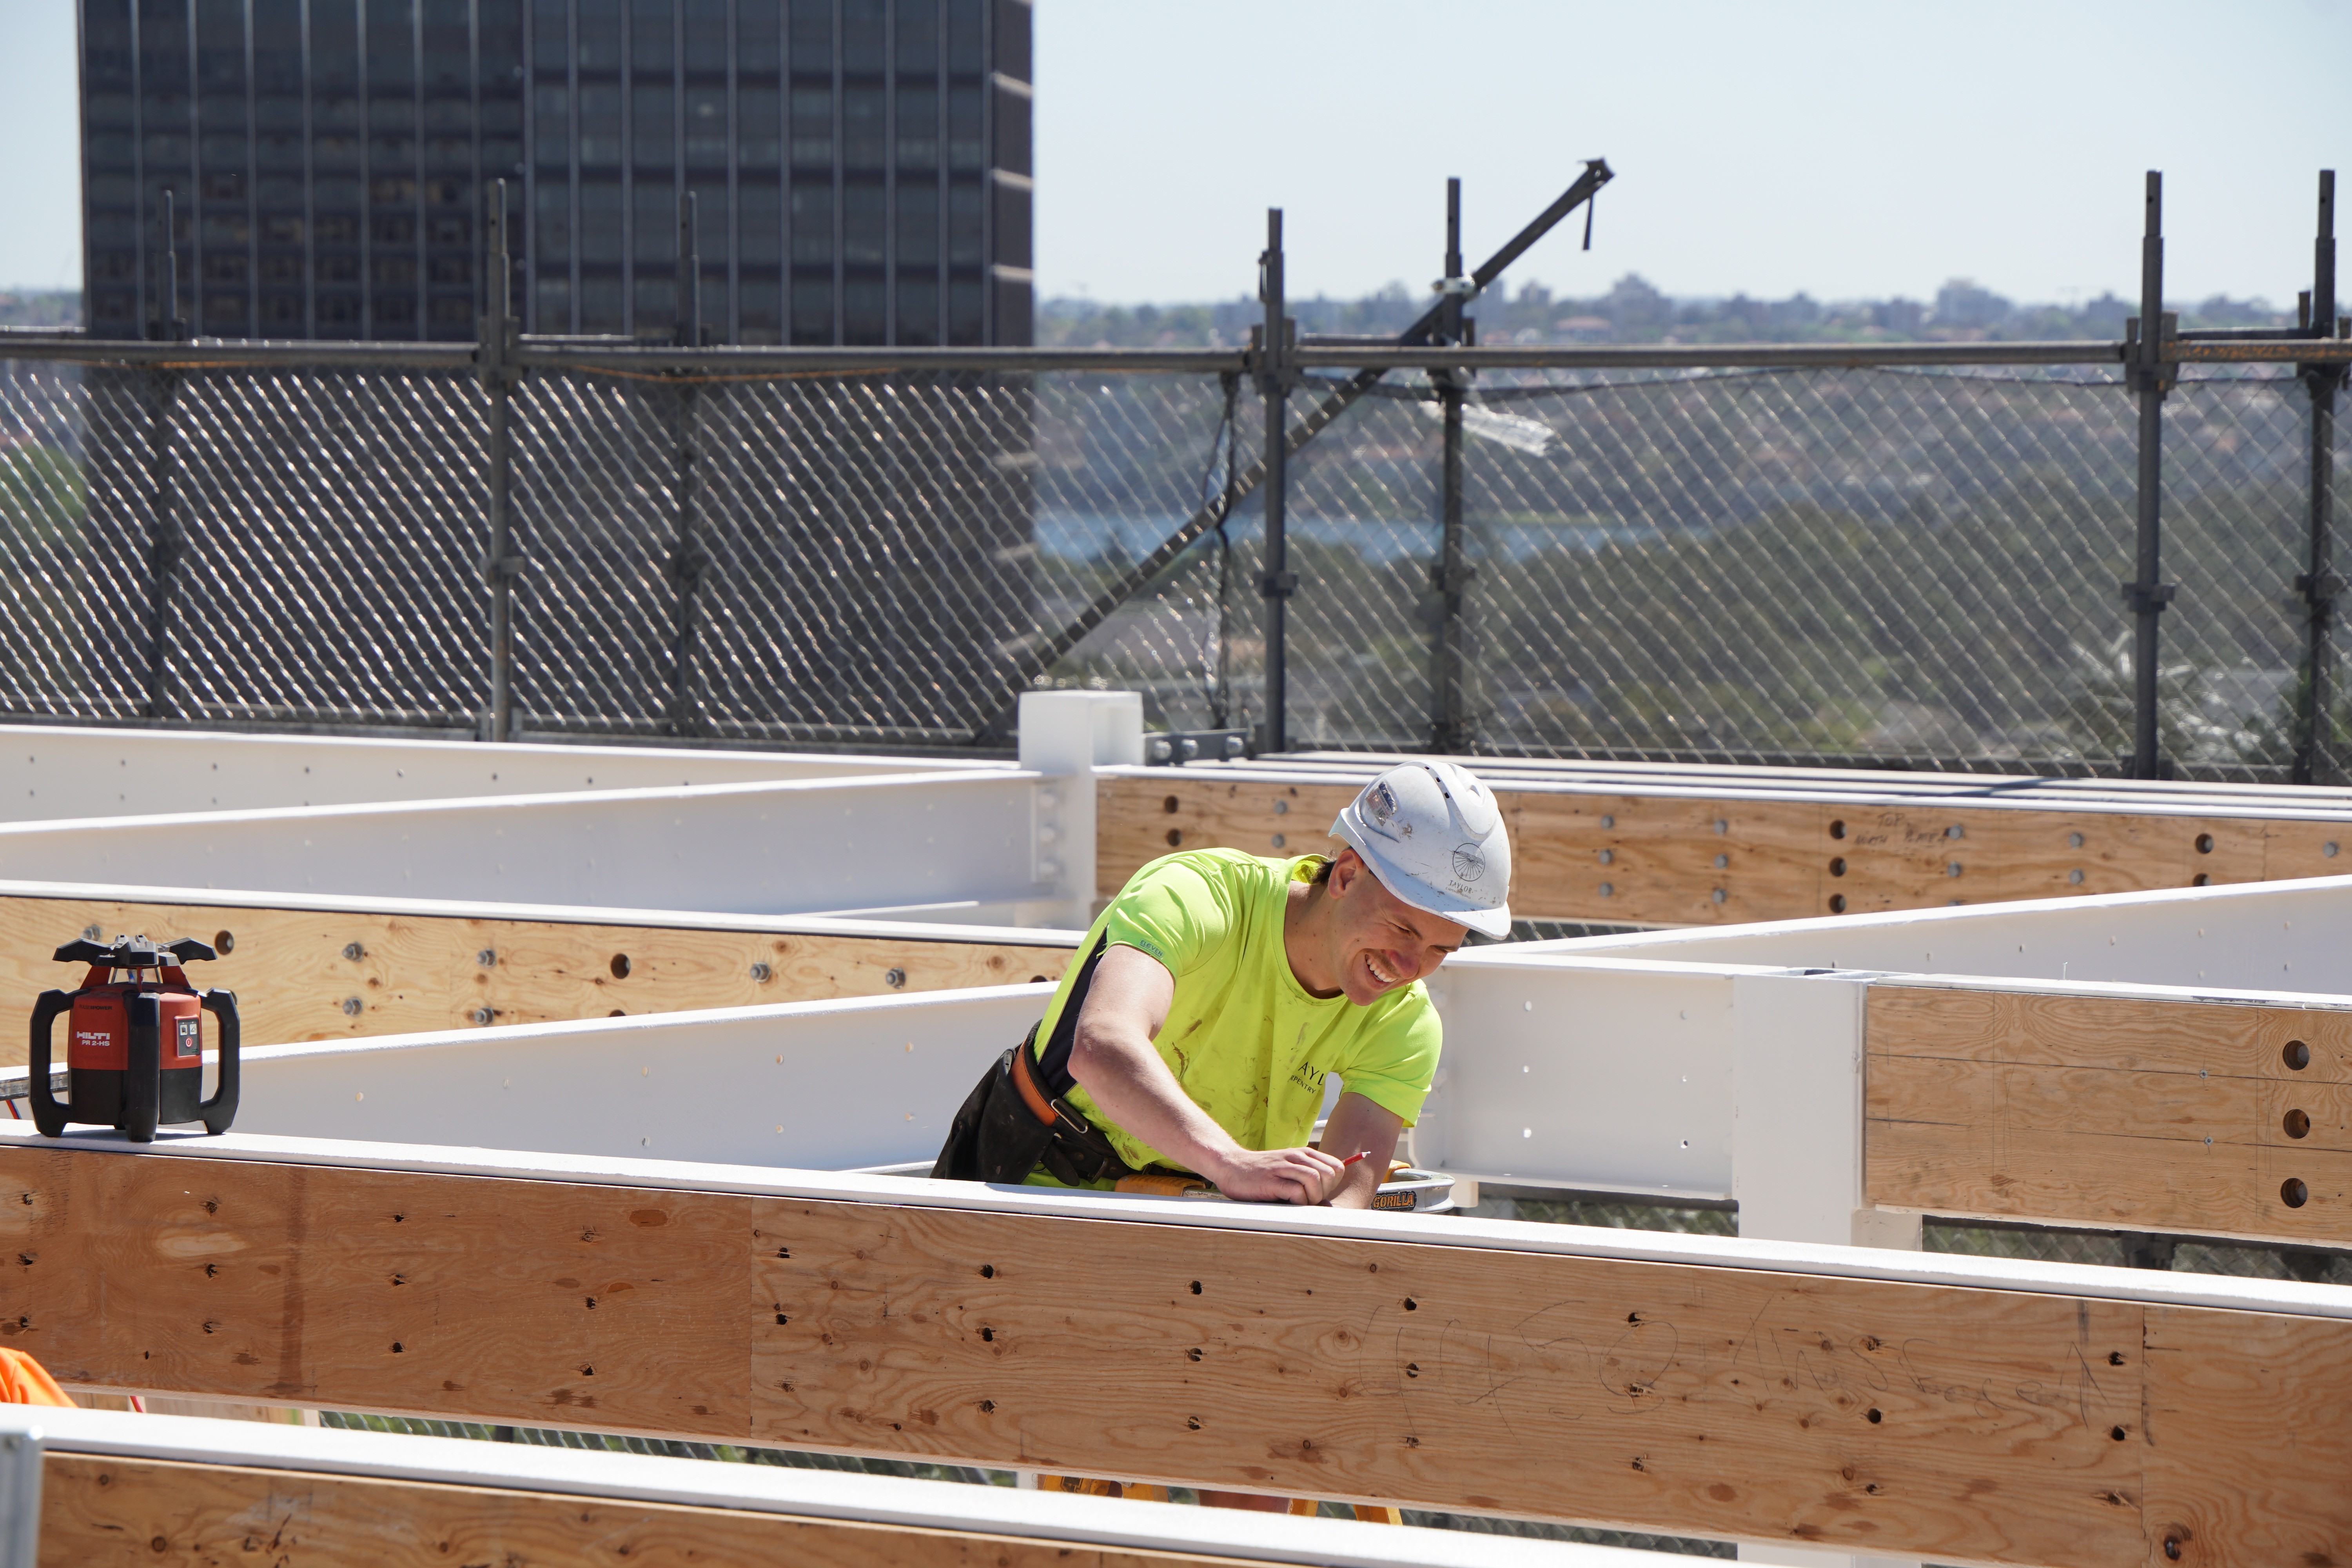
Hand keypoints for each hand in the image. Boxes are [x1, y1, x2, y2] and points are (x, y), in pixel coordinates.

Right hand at [1206, 1144, 1347, 1204]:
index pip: (1336, 1167)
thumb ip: (1307, 1179)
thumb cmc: (1261, 1174)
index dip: (1332, 1184)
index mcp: (1303, 1153)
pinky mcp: (1271, 1181)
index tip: (1317, 1192)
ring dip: (1312, 1197)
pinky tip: (1287, 1203)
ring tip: (1298, 1202)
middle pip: (1329, 1174)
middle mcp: (1295, 1157)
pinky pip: (1296, 1191)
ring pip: (1314, 1179)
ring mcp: (1282, 1167)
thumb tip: (1328, 1203)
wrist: (1230, 1166)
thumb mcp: (1288, 1169)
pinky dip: (1298, 1201)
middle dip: (1324, 1192)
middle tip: (1308, 1200)